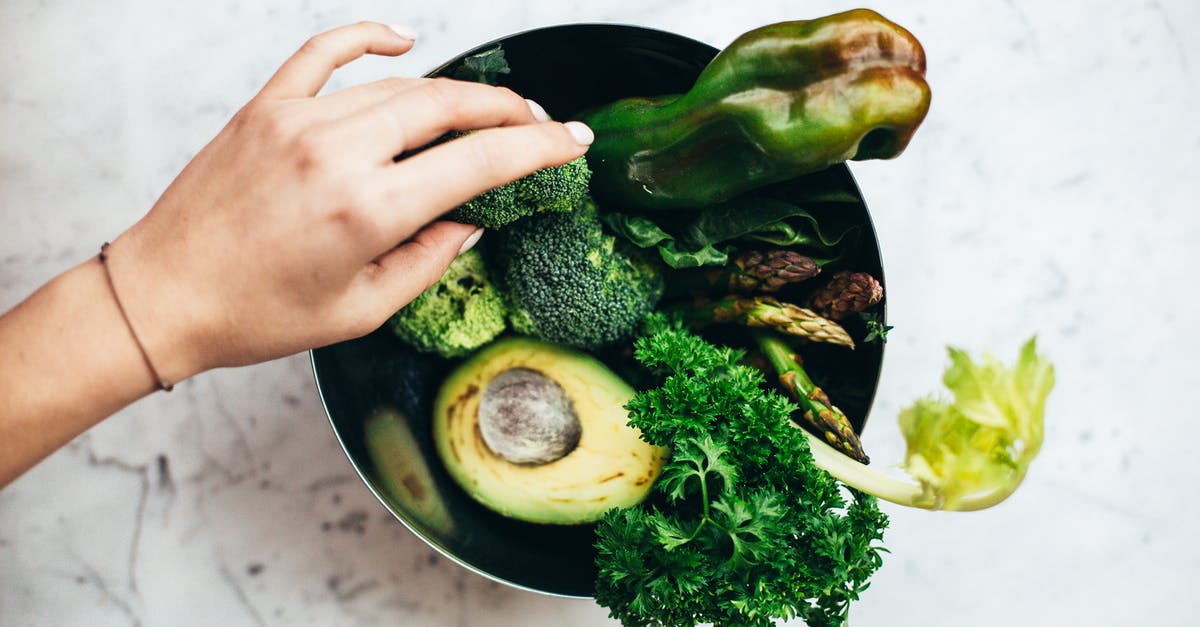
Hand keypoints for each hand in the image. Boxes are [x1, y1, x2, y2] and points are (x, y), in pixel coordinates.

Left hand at [103, 22, 591, 383]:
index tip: (573, 141)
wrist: (164, 295)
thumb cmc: (257, 314)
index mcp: (366, 211)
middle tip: (539, 123)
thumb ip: (428, 260)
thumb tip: (470, 221)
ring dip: (454, 94)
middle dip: (508, 111)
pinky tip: (404, 40)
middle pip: (448, 106)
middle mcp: (337, 153)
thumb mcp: (361, 310)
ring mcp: (298, 120)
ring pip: (401, 85)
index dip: (538, 148)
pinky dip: (370, 38)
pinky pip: (326, 52)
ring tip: (485, 110)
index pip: (478, 161)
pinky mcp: (266, 106)